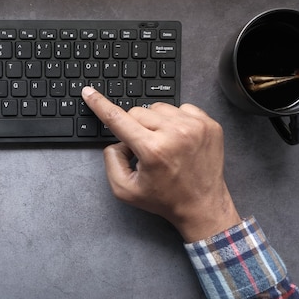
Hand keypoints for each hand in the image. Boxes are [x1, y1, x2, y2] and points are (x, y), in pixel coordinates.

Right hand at [82, 86, 240, 242]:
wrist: (202, 206)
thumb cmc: (164, 199)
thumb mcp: (125, 190)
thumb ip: (112, 161)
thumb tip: (117, 139)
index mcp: (153, 150)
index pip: (118, 119)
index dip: (100, 104)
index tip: (89, 93)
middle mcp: (175, 134)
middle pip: (138, 112)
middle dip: (134, 128)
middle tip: (143, 149)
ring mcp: (195, 126)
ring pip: (159, 107)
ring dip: (155, 122)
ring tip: (163, 144)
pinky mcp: (208, 124)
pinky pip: (181, 108)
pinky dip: (175, 120)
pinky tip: (178, 139)